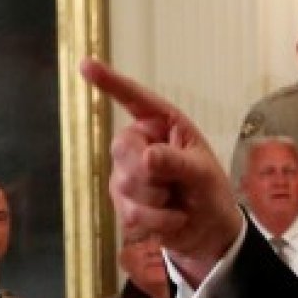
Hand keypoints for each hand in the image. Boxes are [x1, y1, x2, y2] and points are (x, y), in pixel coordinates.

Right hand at [80, 59, 242, 284]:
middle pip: (123, 148)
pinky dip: (157, 222)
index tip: (86, 64)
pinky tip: (172, 220)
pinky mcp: (122, 202)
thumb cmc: (210, 191)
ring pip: (125, 184)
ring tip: (177, 202)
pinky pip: (130, 212)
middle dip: (151, 173)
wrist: (210, 233)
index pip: (135, 100)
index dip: (110, 82)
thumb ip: (177, 162)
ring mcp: (126, 174)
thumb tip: (146, 157)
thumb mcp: (203, 173)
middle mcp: (140, 144)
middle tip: (176, 185)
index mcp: (163, 125)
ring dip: (158, 202)